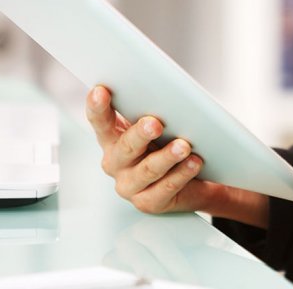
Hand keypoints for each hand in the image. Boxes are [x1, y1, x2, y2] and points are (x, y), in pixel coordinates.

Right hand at [86, 86, 268, 226]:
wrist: (191, 182)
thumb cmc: (167, 146)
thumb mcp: (157, 128)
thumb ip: (151, 113)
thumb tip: (164, 93)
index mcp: (112, 138)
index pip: (100, 121)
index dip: (97, 106)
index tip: (101, 91)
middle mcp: (115, 162)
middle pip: (125, 147)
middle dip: (140, 134)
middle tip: (154, 123)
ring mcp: (130, 185)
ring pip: (148, 169)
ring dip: (167, 156)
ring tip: (183, 146)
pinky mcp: (149, 202)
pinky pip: (165, 187)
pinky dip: (181, 174)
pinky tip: (194, 162)